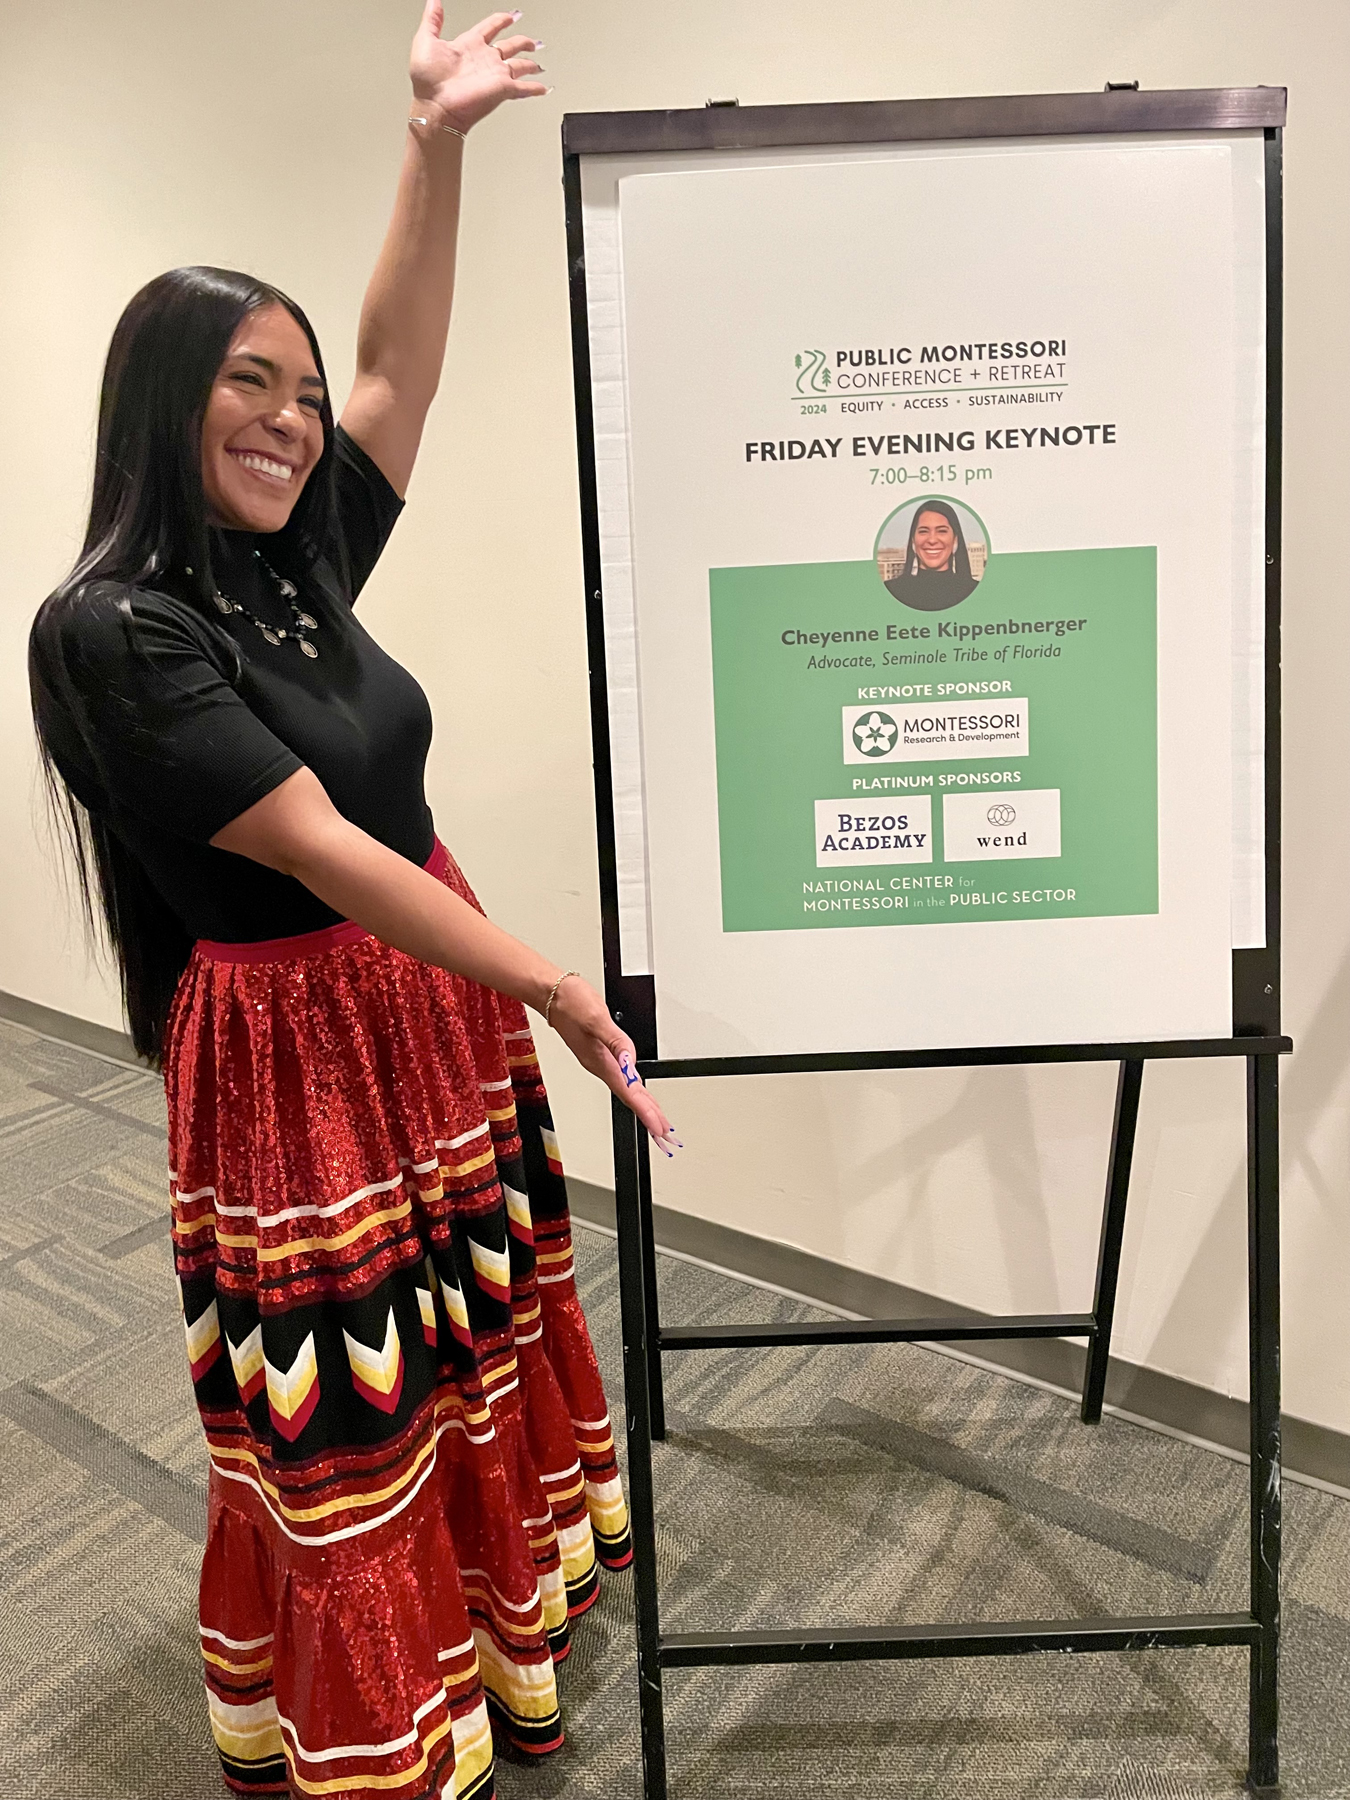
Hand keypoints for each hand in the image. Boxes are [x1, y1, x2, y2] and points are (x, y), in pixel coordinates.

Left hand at [410, 4, 546, 132]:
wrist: (436, 106)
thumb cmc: (428, 81)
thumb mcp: (425, 41)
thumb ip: (432, 20)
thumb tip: (434, 1)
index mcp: (469, 46)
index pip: (490, 28)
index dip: (500, 20)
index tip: (510, 16)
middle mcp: (484, 60)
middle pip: (510, 46)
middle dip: (522, 42)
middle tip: (532, 41)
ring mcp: (495, 75)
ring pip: (519, 66)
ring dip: (530, 64)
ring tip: (539, 64)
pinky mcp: (502, 89)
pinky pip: (524, 88)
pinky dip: (535, 88)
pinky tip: (544, 88)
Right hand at [547, 976, 682, 1157]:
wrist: (551, 994)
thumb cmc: (571, 1003)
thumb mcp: (596, 1018)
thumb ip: (616, 1040)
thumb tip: (630, 1060)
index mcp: (601, 1062)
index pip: (629, 1093)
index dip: (646, 1112)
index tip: (659, 1128)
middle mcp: (600, 1065)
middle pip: (629, 1097)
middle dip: (648, 1116)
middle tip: (664, 1135)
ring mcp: (599, 1060)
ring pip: (626, 1090)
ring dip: (642, 1106)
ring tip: (657, 1120)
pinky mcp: (600, 1053)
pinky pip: (621, 1079)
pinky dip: (634, 1090)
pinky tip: (638, 1091)